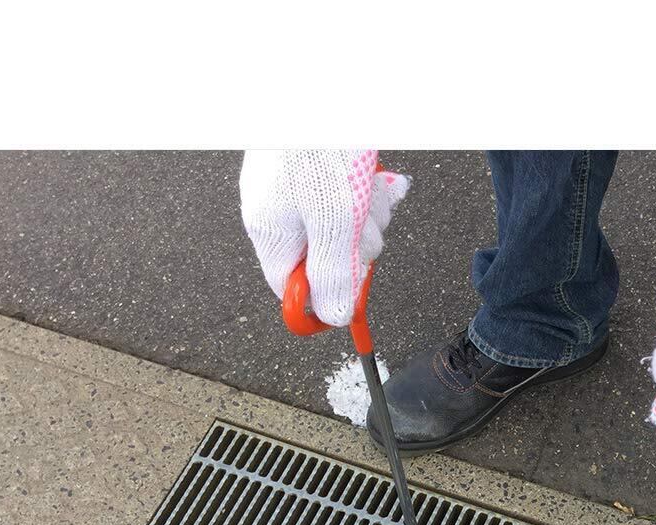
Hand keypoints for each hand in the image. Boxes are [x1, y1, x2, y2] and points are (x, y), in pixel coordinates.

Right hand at [240, 150, 409, 325]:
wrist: (323, 76)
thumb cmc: (322, 148)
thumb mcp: (334, 221)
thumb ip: (332, 271)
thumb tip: (331, 316)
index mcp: (273, 231)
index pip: (292, 288)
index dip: (326, 294)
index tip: (354, 291)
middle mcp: (281, 211)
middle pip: (329, 258)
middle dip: (359, 244)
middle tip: (364, 219)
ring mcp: (300, 188)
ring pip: (348, 225)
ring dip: (372, 213)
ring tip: (372, 188)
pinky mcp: (322, 168)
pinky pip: (354, 195)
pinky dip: (374, 190)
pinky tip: (383, 180)